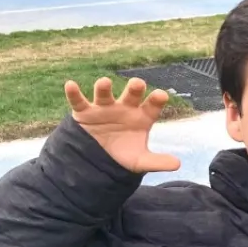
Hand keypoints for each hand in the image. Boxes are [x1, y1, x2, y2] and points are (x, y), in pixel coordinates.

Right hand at [63, 78, 180, 174]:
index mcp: (141, 116)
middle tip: (137, 84)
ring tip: (104, 83)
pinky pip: (79, 101)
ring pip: (104, 94)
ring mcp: (104, 108)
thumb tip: (177, 164)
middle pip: (131, 95)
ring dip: (104, 87)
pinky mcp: (85, 112)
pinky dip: (74, 93)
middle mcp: (124, 108)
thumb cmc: (124, 155)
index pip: (152, 106)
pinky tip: (70, 85)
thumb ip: (157, 162)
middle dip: (134, 88)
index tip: (161, 96)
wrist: (99, 161)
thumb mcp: (140, 161)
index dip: (156, 100)